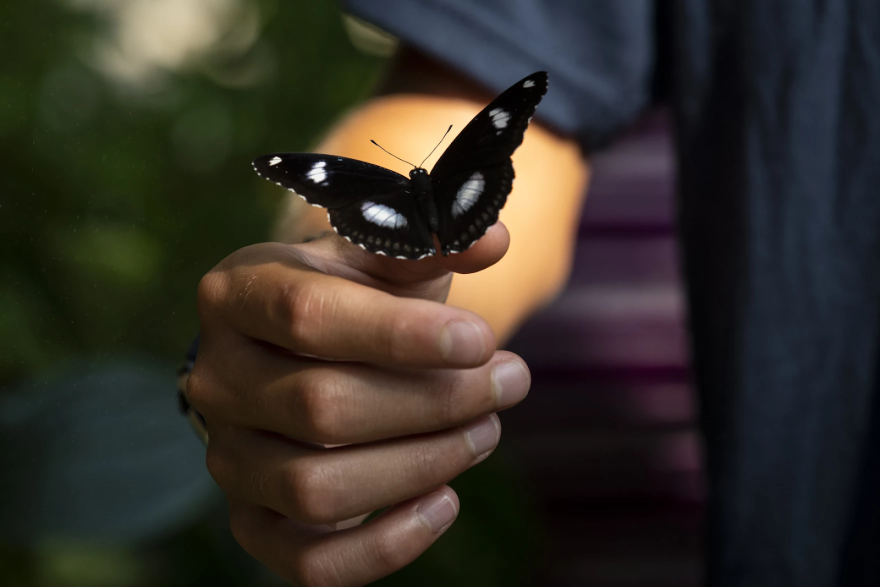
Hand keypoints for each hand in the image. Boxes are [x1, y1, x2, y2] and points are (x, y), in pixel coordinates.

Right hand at [186, 224, 530, 585]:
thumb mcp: (382, 257)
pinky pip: (308, 563)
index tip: (482, 341)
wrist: (300, 353)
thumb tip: (492, 238)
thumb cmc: (350, 296)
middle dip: (434, 401)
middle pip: (322, 406)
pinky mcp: (252, 519)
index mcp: (239, 294)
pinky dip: (386, 546)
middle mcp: (217, 378)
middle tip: (508, 382)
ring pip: (316, 488)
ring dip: (421, 465)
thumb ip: (434, 241)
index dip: (400, 334)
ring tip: (486, 431)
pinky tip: (445, 503)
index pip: (307, 316)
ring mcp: (228, 456)